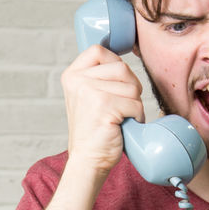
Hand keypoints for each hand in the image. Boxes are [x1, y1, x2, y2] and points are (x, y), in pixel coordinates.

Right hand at [59, 44, 144, 175]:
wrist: (88, 159)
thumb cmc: (94, 130)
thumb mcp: (87, 96)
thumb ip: (97, 76)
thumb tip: (122, 59)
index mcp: (72, 75)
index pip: (98, 50)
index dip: (116, 63)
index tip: (118, 82)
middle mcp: (77, 81)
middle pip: (121, 68)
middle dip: (131, 87)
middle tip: (123, 105)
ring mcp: (90, 92)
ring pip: (132, 87)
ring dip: (135, 104)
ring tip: (122, 117)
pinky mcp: (104, 106)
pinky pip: (135, 104)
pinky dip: (136, 116)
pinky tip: (124, 125)